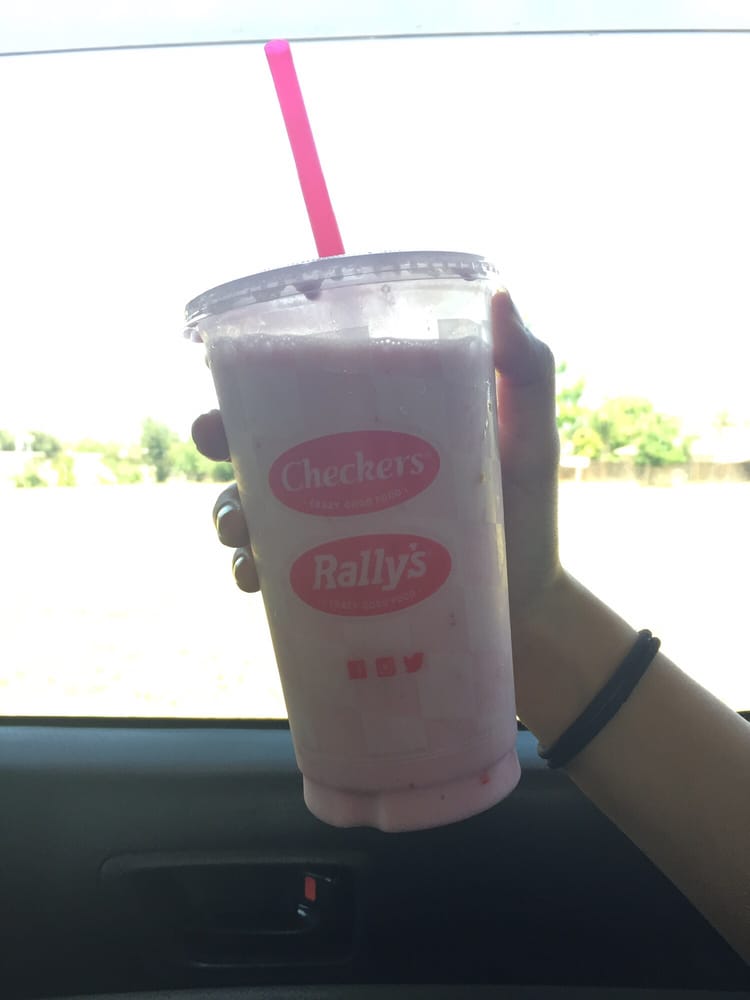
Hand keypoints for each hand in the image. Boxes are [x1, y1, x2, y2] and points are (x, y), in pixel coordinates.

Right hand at [191, 290, 563, 717]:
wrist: (527, 605)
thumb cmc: (527, 511)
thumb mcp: (531, 440)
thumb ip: (526, 372)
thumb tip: (501, 293)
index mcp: (376, 422)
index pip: (304, 386)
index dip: (255, 376)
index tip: (232, 377)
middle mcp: (343, 469)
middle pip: (259, 442)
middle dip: (221, 437)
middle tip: (214, 440)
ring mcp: (330, 525)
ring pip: (254, 506)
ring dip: (228, 510)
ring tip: (240, 529)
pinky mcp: (328, 578)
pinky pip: (273, 571)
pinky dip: (251, 571)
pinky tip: (256, 578)